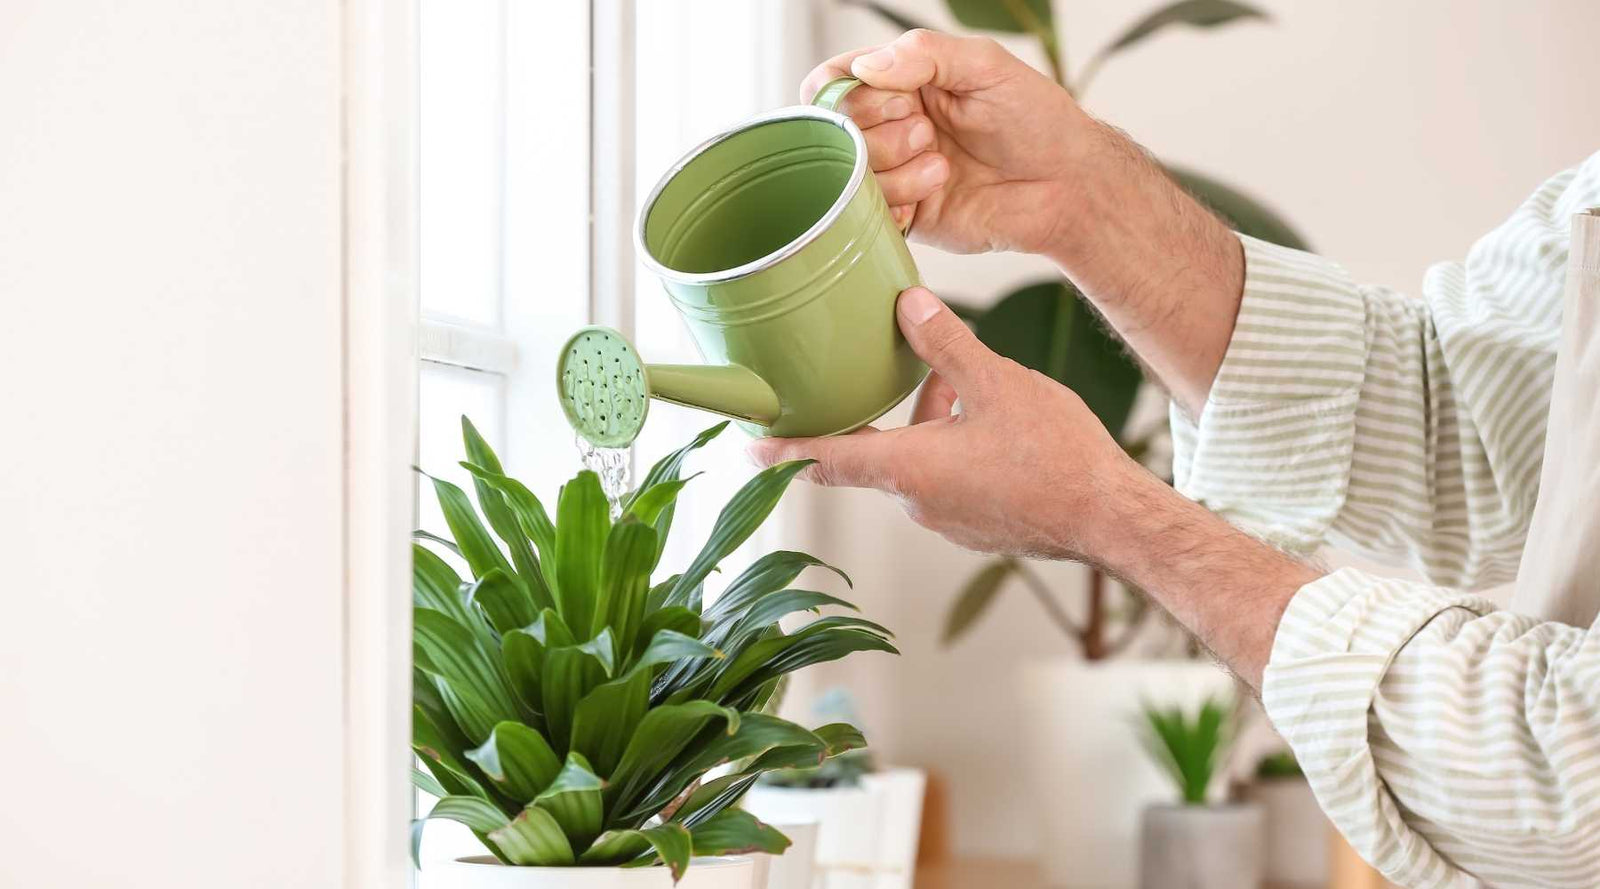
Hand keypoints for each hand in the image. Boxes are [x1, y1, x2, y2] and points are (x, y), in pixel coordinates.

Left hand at [749, 287, 1322, 687]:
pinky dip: (953, 445)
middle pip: (876, 451)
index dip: (782, 451)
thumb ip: (945, 344)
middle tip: (880, 372)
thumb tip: (906, 304)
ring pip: (917, 460)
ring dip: (927, 422)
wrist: (1111, 518)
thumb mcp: (996, 383)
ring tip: (959, 380)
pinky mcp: (977, 526)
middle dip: (880, 411)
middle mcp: (918, 501)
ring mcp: (948, 520)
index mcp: (908, 468)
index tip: (747, 449)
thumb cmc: (1056, 455)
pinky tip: (989, 418)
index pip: (824, 459)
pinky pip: (947, 478)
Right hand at [802, 30, 1088, 256]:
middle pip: (836, 130)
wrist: (1066, 184)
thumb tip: (865, 67)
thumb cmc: (1035, 119)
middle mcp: (888, 127)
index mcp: (900, 84)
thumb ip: (924, 54)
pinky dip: (900, 200)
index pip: (832, 83)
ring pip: (850, 174)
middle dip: (882, 131)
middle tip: (928, 133)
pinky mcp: (906, 217)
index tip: (897, 99)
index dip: (849, 93)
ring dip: (896, 167)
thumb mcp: (984, 65)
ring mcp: (894, 174)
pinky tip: (937, 190)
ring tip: (943, 166)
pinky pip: (871, 213)